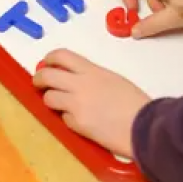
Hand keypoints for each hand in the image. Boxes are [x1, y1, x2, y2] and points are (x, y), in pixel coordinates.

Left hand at [34, 49, 149, 157]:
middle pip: (47, 75)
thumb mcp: (113, 80)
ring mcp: (76, 105)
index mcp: (92, 71)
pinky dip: (68, 119)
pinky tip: (81, 121)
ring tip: (59, 105)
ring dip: (51, 100)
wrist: (143, 125)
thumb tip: (78, 81)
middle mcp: (80, 84)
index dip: (49, 59)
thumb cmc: (135, 102)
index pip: (62, 56)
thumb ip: (93, 78)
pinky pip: (63, 118)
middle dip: (39, 79)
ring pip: (49, 98)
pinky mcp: (76, 124)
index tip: (46, 64)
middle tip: (39, 83)